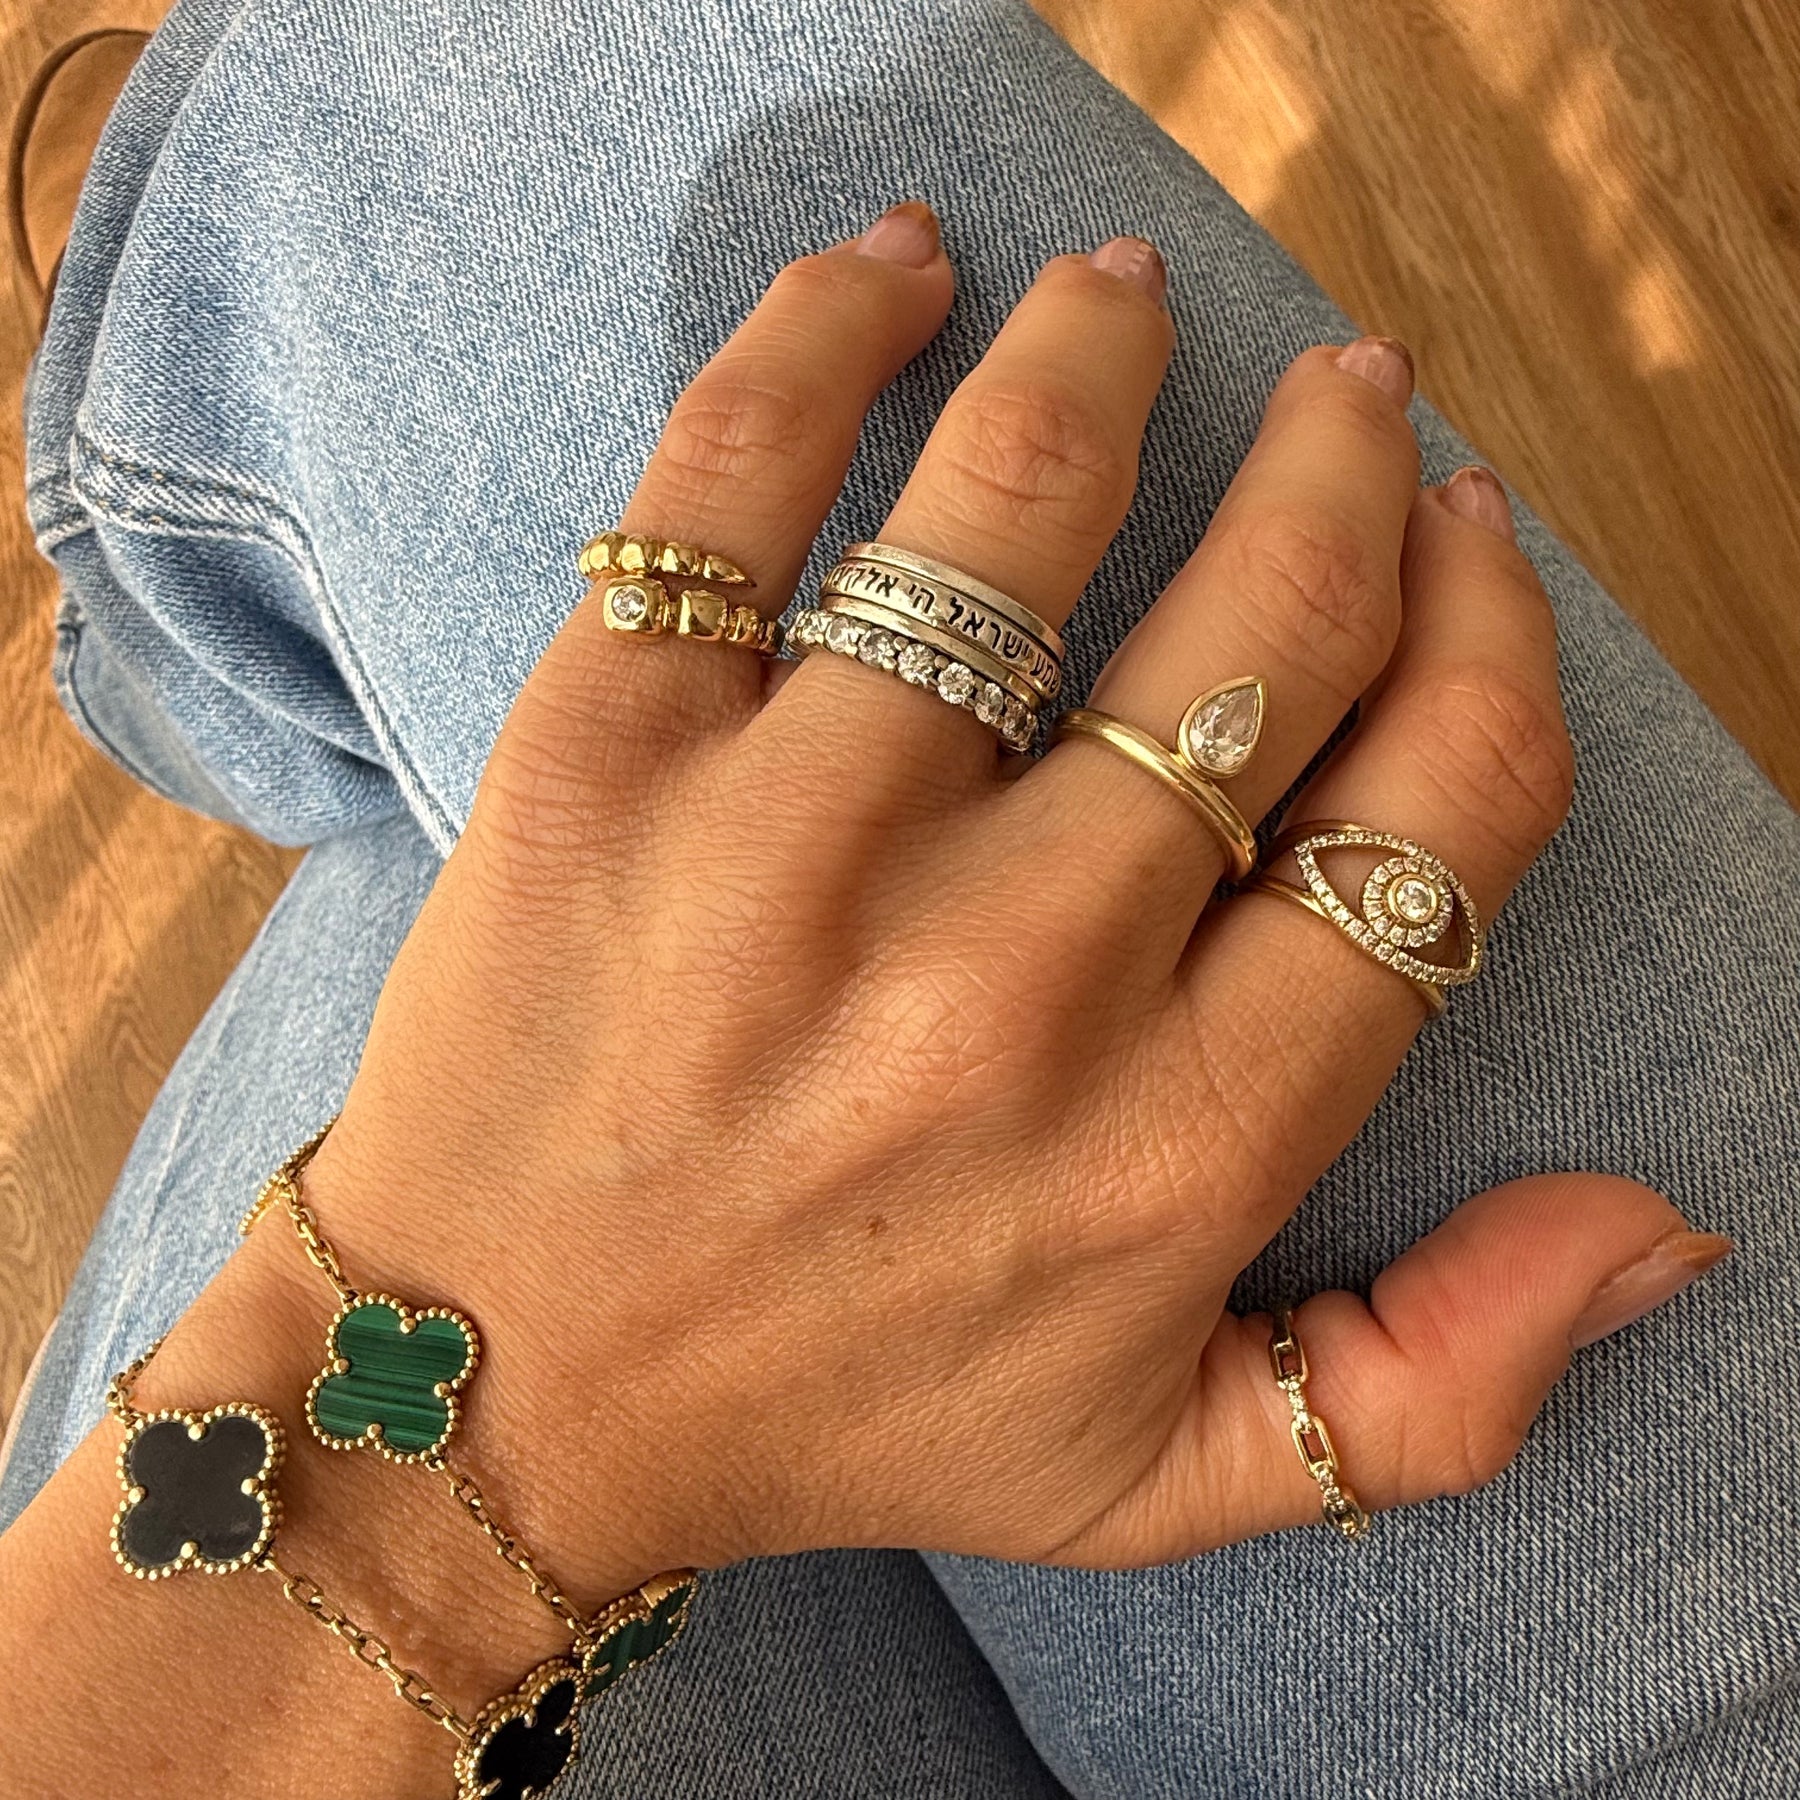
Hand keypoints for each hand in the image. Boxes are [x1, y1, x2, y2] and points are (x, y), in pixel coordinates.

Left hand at [287, 201, 1720, 1594]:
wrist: (500, 1393)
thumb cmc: (835, 1408)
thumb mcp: (1156, 1473)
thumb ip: (1432, 1387)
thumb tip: (1666, 1229)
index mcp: (1177, 1143)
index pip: (1435, 817)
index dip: (1488, 641)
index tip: (1464, 550)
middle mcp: (1010, 982)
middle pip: (1268, 627)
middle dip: (1344, 466)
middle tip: (1347, 389)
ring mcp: (794, 854)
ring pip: (1019, 505)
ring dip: (1112, 354)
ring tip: (1131, 295)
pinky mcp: (602, 760)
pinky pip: (737, 477)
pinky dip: (831, 333)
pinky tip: (905, 272)